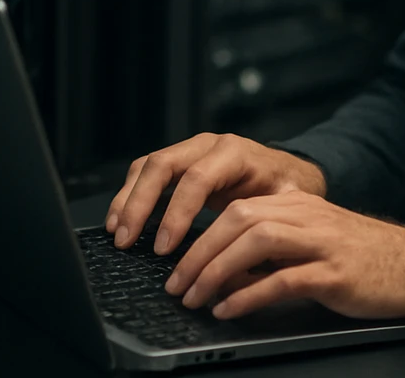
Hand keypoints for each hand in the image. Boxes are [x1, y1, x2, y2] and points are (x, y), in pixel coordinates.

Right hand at [106, 132, 327, 253]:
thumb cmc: (286, 191)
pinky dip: (130, 194)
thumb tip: (238, 260)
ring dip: (127, 199)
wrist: (287, 171)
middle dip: (139, 203)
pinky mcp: (179, 160)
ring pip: (149, 166)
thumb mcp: (284, 205)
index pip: (196, 179)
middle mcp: (208, 145)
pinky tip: (121, 220)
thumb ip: (263, 224)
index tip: (163, 247)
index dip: (176, 213)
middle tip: (126, 239)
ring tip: (116, 232)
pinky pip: (147, 171)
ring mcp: (190, 149)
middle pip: (162, 165)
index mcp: (235, 154)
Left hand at [164, 190, 404, 320]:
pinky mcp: (334, 273)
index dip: (199, 235)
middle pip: (238, 220)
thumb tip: (221, 269)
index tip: (177, 264)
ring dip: (217, 271)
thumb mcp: (310, 241)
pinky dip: (249, 294)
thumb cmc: (360, 258)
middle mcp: (306, 215)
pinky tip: (229, 309)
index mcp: (296, 203)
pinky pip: (283, 279)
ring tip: (195, 297)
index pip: (235, 208)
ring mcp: (321, 242)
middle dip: (199, 253)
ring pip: (256, 241)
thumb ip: (270, 247)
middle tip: (176, 283)